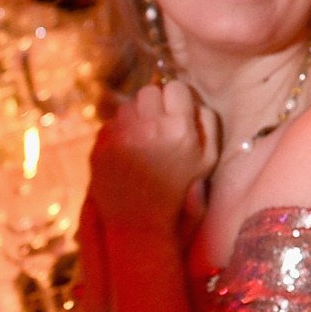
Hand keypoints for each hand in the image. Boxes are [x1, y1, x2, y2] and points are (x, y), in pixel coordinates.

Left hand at [89, 80, 216, 219]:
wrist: (141, 224)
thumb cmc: (179, 192)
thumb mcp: (208, 162)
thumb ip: (209, 125)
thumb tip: (195, 100)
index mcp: (179, 129)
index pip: (175, 87)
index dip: (177, 99)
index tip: (177, 113)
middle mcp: (149, 127)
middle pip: (149, 91)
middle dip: (155, 105)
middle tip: (159, 126)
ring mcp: (121, 136)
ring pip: (127, 105)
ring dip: (136, 117)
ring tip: (142, 141)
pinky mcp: (101, 145)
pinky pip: (110, 124)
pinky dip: (118, 132)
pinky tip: (127, 152)